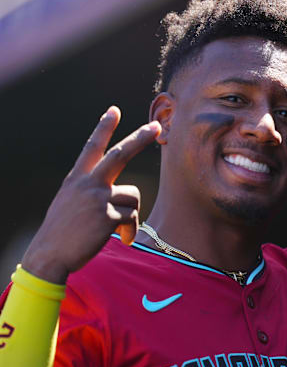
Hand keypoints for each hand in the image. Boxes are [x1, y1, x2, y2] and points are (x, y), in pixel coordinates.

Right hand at [21, 107, 160, 283]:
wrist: (49, 255)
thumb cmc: (62, 231)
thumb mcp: (70, 202)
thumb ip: (91, 191)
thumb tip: (120, 192)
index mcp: (77, 179)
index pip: (92, 147)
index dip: (104, 128)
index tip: (114, 110)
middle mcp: (88, 184)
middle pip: (120, 155)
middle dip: (140, 139)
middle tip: (157, 127)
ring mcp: (98, 199)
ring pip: (133, 197)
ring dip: (131, 215)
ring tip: (118, 229)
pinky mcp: (107, 217)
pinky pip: (132, 218)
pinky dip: (130, 230)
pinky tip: (120, 239)